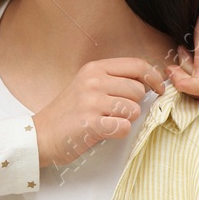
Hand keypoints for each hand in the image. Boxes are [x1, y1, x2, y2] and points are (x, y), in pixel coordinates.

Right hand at [34, 58, 164, 167]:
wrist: (40, 135)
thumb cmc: (67, 113)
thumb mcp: (86, 85)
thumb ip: (113, 80)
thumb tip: (149, 83)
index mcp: (94, 69)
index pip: (137, 65)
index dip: (154, 77)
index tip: (158, 88)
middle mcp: (93, 81)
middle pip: (138, 90)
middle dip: (133, 104)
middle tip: (114, 112)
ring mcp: (92, 102)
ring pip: (134, 109)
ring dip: (125, 119)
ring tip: (106, 121)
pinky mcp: (91, 123)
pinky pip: (124, 127)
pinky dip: (118, 132)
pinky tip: (103, 131)